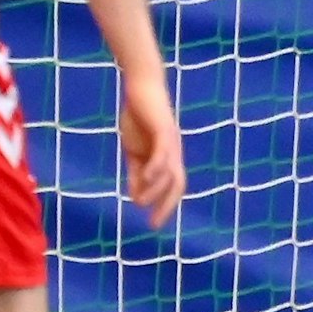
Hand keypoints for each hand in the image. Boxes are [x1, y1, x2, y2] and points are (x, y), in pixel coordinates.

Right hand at [119, 77, 184, 227]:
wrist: (140, 87)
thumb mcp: (134, 150)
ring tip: (141, 203)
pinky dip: (156, 166)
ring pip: (170, 171)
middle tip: (154, 224)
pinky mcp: (163, 129)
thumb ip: (137, 172)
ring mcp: (170, 141)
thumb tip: (136, 197)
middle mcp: (174, 151)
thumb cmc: (138, 117)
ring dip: (156, 190)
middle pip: (177, 183)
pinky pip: (163, 151)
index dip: (165, 205)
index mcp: (167, 157)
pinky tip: (146, 178)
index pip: (172, 187)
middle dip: (167, 205)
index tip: (154, 223)